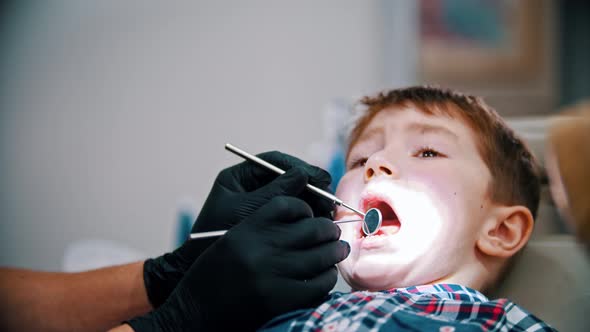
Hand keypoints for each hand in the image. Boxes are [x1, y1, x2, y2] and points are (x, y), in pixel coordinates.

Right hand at [126, 197, 349, 330]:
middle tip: (333, 232)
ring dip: (334, 251)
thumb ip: (260, 227)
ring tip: (337, 250)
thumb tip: (300, 219)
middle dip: (328, 229)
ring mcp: (271, 274)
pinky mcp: (280, 300)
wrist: (194, 311)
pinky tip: (326, 275)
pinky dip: (327, 278)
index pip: (288, 205)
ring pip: (320, 255)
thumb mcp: (230, 241)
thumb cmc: (212, 275)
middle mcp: (260, 248)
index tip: (310, 215)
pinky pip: (317, 284)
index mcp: (246, 228)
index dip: (305, 208)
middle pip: (311, 228)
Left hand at [143, 151, 332, 306]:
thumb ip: (274, 193)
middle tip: (328, 198)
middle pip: (288, 178)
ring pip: (293, 196)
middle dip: (310, 187)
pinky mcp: (269, 224)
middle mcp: (251, 187)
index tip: (319, 178)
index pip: (274, 162)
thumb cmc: (215, 236)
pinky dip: (307, 218)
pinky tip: (318, 225)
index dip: (300, 167)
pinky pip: (292, 214)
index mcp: (239, 177)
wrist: (198, 267)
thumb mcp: (246, 211)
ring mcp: (261, 205)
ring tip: (326, 213)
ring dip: (312, 203)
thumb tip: (302, 176)